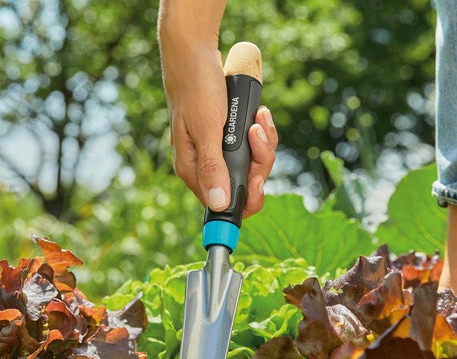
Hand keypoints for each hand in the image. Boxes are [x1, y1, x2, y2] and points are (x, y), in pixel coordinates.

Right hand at [159, 32, 277, 218]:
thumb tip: (219, 205)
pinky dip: (262, 132)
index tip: (258, 180)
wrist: (195, 54)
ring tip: (259, 118)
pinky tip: (259, 114)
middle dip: (260, 162)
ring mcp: (218, 153)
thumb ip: (212, 167)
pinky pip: (254, 147)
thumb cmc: (196, 88)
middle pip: (244, 186)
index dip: (247, 197)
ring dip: (264, 143)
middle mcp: (205, 167)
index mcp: (192, 171)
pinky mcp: (228, 139)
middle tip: (258, 134)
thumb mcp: (206, 128)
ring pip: (252, 165)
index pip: (224, 205)